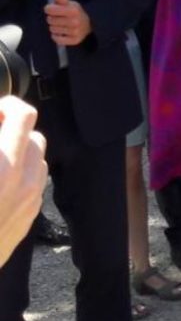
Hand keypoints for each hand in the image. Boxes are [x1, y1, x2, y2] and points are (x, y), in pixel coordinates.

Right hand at [0, 96, 46, 266]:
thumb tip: (0, 123)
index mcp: (0, 164)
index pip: (21, 115)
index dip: (5, 106)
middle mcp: (20, 178)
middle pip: (32, 133)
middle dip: (11, 128)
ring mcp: (30, 197)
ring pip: (38, 156)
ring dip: (18, 149)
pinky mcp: (31, 214)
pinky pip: (36, 180)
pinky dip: (22, 171)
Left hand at [44, 0, 91, 45]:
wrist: (88, 24)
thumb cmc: (75, 12)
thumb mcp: (69, 3)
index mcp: (73, 11)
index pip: (49, 9)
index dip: (49, 9)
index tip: (53, 9)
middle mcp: (75, 22)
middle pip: (49, 20)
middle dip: (52, 18)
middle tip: (58, 18)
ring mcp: (75, 32)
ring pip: (52, 30)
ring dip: (54, 27)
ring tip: (61, 25)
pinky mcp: (74, 40)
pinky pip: (57, 40)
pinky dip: (56, 37)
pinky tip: (61, 33)